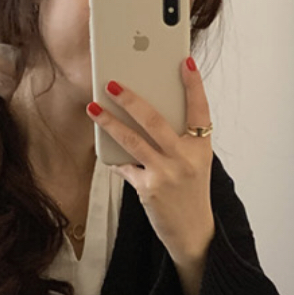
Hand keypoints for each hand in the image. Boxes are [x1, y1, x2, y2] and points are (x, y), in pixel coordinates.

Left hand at [88, 56, 215, 274]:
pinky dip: (116, 158)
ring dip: (109, 122)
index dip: (193, 85)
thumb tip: (145, 114)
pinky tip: (106, 149)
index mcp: (201, 147)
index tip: (184, 61)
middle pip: (156, 121)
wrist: (193, 233)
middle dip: (131, 99)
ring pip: (132, 140)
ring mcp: (166, 174)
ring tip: (92, 108)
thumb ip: (178, 140)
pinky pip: (125, 166)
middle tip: (112, 83)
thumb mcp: (194, 163)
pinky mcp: (148, 189)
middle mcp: (185, 158)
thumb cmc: (191, 192)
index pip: (199, 109)